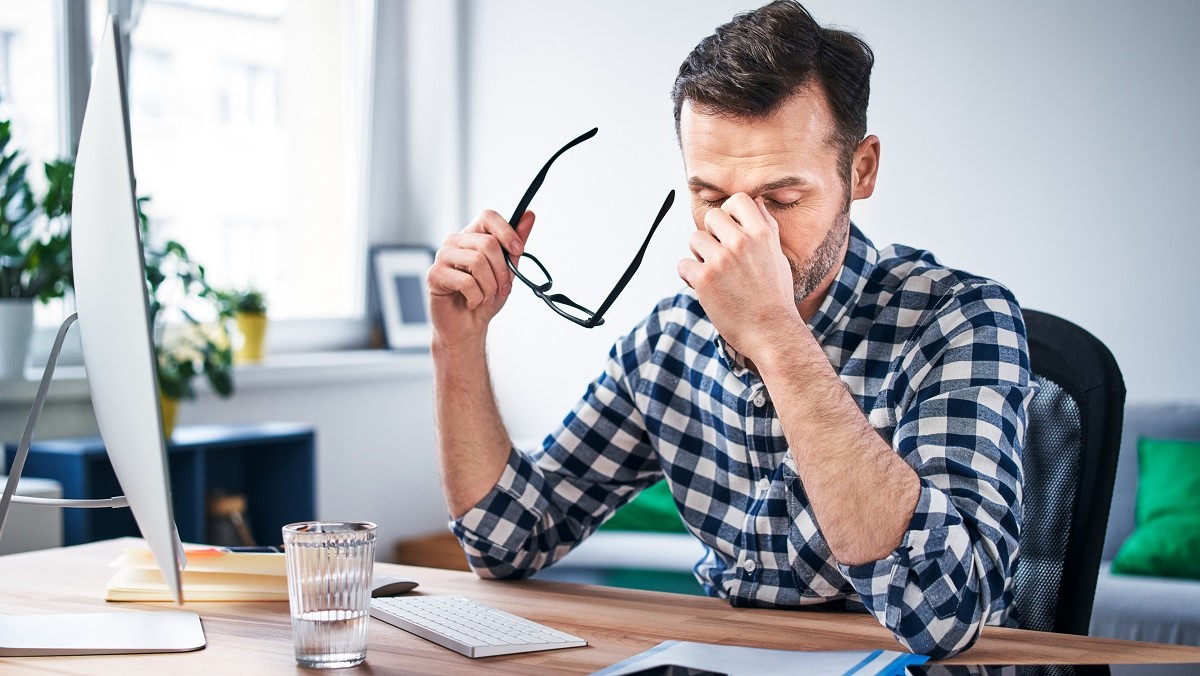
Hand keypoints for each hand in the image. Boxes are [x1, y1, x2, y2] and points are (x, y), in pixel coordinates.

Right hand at [427, 209, 534, 348]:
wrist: (468, 326)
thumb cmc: (485, 296)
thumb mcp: (507, 270)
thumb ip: (515, 244)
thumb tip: (529, 216)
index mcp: (472, 236)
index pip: (488, 217)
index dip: (507, 231)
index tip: (519, 250)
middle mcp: (455, 241)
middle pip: (488, 243)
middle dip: (502, 271)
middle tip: (503, 288)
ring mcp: (442, 256)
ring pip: (477, 261)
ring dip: (490, 286)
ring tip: (486, 297)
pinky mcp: (435, 275)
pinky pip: (466, 281)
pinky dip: (477, 297)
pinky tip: (472, 301)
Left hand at [677, 193, 801, 361]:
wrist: (771, 332)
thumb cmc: (775, 297)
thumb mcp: (777, 256)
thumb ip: (765, 227)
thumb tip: (756, 201)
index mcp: (762, 234)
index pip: (737, 200)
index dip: (730, 213)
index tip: (730, 230)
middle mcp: (741, 242)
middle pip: (711, 216)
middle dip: (712, 234)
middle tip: (719, 255)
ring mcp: (721, 259)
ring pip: (694, 239)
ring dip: (699, 255)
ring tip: (714, 274)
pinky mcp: (704, 278)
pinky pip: (683, 265)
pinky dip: (690, 277)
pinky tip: (704, 288)